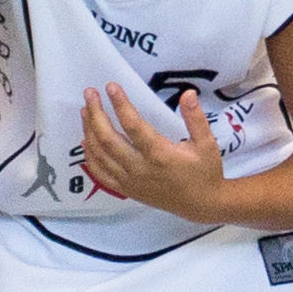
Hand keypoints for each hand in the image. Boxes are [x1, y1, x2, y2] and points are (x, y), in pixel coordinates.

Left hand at [78, 82, 237, 220]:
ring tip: (85, 110)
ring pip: (100, 155)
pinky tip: (86, 140)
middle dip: (96, 114)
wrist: (201, 205)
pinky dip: (90, 156)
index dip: (120, 104)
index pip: (133, 125)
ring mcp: (129, 180)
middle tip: (90, 93)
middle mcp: (140, 168)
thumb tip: (187, 94)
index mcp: (160, 154)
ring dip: (89, 130)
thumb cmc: (205, 172)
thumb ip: (195, 118)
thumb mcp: (206, 143)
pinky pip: (100, 173)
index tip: (111, 86)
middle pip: (108, 139)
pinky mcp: (126, 189)